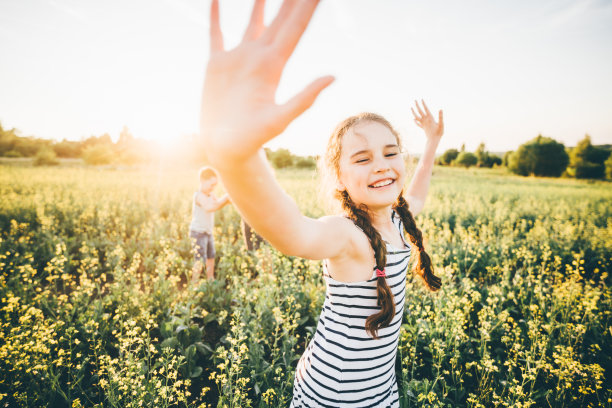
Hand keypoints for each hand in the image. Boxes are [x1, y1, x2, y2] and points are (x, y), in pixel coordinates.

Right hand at [201, 0, 333, 166]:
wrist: (226, 149)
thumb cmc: (253, 140)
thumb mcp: (279, 119)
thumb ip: (305, 98)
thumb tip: (334, 76)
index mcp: (273, 66)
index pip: (294, 28)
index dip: (306, 6)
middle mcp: (258, 57)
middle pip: (279, 19)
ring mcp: (238, 59)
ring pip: (253, 21)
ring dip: (259, 1)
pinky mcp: (217, 65)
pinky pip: (216, 33)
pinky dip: (216, 15)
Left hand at [411, 100, 443, 141]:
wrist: (433, 141)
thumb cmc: (438, 133)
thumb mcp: (441, 124)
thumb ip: (440, 117)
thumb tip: (440, 109)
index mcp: (430, 118)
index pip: (426, 109)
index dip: (424, 104)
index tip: (421, 99)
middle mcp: (425, 120)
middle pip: (420, 111)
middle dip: (417, 105)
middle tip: (415, 100)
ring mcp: (423, 124)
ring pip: (416, 117)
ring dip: (414, 112)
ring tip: (411, 108)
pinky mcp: (423, 128)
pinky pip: (418, 123)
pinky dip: (415, 121)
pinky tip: (413, 119)